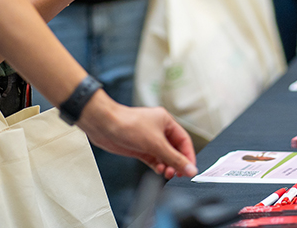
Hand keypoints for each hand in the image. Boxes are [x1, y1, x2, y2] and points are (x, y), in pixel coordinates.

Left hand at [78, 91, 197, 178]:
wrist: (105, 125)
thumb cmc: (128, 124)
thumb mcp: (156, 144)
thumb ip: (174, 158)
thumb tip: (190, 168)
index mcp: (166, 122)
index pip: (184, 140)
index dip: (188, 155)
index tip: (191, 169)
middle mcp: (158, 130)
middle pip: (174, 149)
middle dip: (177, 162)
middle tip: (179, 174)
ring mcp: (149, 139)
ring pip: (164, 156)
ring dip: (167, 165)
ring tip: (167, 173)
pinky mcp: (140, 148)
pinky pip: (154, 159)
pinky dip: (158, 166)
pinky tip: (159, 170)